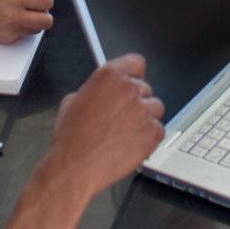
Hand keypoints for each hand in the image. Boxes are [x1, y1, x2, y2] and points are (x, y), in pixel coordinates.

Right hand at [0, 0, 53, 44]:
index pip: (46, 2)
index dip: (46, 1)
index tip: (42, 0)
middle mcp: (14, 15)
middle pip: (46, 21)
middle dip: (44, 15)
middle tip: (37, 11)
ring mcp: (10, 29)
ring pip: (36, 30)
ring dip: (33, 23)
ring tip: (22, 15)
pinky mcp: (6, 38)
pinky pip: (23, 35)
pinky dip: (21, 28)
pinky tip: (10, 21)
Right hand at [48, 54, 164, 198]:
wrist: (75, 166)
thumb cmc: (71, 136)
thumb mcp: (74, 99)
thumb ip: (96, 89)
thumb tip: (105, 92)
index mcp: (110, 75)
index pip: (136, 62)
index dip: (133, 74)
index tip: (131, 81)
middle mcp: (130, 89)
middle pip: (145, 88)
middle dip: (136, 100)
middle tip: (122, 116)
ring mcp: (144, 110)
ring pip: (155, 107)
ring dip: (145, 116)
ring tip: (126, 131)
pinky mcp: (153, 132)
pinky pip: (159, 128)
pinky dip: (149, 136)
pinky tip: (131, 142)